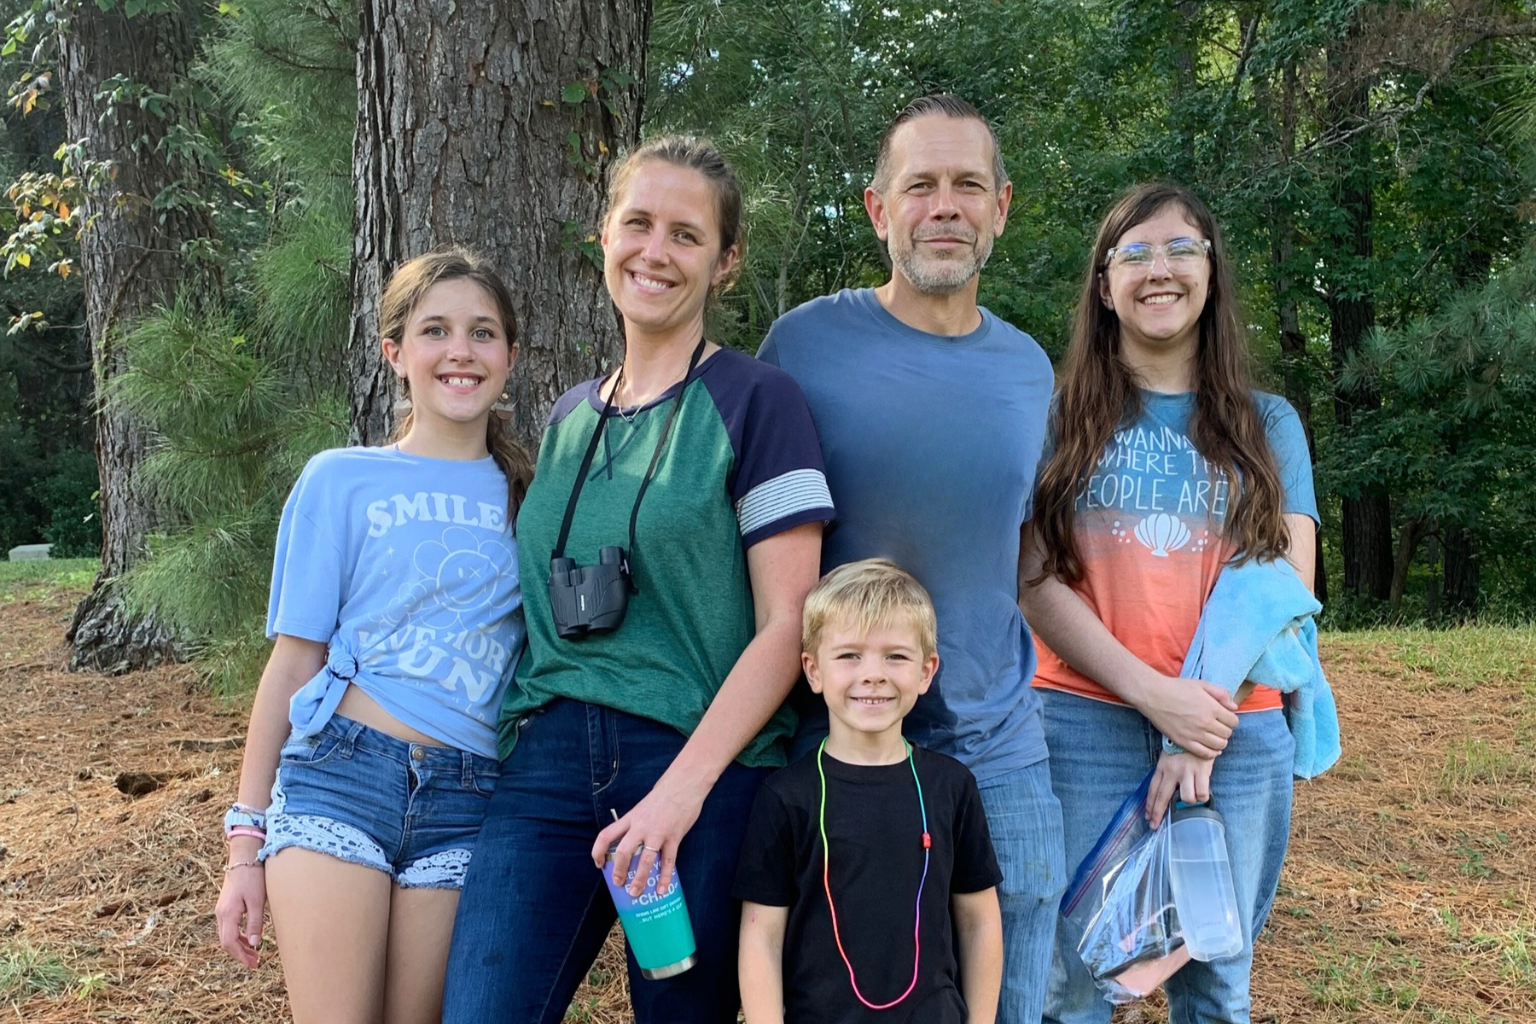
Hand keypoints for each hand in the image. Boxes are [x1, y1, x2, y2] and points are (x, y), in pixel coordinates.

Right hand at [214, 857, 265, 968]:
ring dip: (240, 946)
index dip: (241, 956)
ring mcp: (222, 910)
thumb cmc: (252, 877)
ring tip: (254, 954)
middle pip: (226, 942)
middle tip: (255, 963)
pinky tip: (249, 939)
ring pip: (227, 935)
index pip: (230, 943)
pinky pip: (229, 927)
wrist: (243, 858)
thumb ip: (255, 923)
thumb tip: (255, 945)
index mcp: (227, 914)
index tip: (253, 964)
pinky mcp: (226, 906)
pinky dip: (238, 936)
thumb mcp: (257, 901)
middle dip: (240, 954)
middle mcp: (221, 914)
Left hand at [591, 775, 707, 897]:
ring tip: (635, 892)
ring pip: (646, 860)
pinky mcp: (674, 837)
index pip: (607, 835)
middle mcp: (641, 826)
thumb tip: (631, 845)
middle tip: (618, 883)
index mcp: (631, 818)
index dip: (598, 851)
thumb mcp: (642, 808)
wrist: (683, 785)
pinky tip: (661, 889)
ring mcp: (658, 833)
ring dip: (639, 879)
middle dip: (619, 870)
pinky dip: (665, 878)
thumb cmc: (663, 796)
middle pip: (624, 851)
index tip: (598, 864)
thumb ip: (636, 824)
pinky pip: (668, 862)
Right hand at [1138, 676, 1238, 757]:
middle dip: (1226, 730)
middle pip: (1227, 734)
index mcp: (1212, 708)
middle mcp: (1205, 723)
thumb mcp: (1202, 684)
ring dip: (1220, 742)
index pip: (1233, 721)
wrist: (1154, 695)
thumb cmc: (1177, 687)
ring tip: (1214, 736)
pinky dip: (1211, 753)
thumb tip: (1234, 707)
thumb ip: (1221, 694)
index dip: (1231, 719)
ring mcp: (1195, 734)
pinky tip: (1210, 748)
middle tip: (1218, 726)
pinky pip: (1204, 753)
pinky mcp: (1184, 741)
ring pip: (1219, 745)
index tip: (1225, 717)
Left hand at [1146, 751, 1214, 828]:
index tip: (1148, 817)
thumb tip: (1163, 794)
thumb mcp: (1168, 758)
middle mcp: (1172, 771)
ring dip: (1189, 802)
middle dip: (1158, 814)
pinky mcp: (1202, 772)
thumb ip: (1166, 774)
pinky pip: (1202, 793)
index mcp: (1162, 768)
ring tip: (1192, 796)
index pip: (1153, 790)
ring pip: (1186, 798)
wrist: (1198, 733)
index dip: (1150, 805)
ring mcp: (1187, 772)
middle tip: (1155, 826)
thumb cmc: (1183, 748)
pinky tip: (1202, 792)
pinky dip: (1203, 796)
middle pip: (1162, 797)